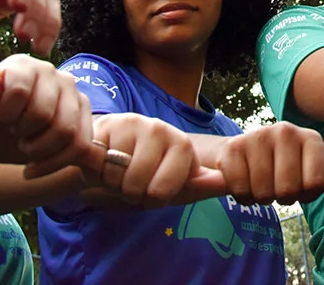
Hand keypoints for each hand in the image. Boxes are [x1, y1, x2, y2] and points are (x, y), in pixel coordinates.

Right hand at [0, 54, 93, 167]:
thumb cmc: (4, 138)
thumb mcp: (39, 154)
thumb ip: (68, 155)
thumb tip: (100, 169)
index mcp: (79, 108)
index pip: (81, 145)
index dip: (54, 164)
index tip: (30, 170)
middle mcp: (69, 86)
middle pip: (65, 131)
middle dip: (36, 149)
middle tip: (18, 141)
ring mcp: (48, 71)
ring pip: (41, 114)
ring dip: (18, 130)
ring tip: (10, 124)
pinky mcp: (22, 63)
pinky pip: (18, 94)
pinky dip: (3, 112)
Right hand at [71, 113, 226, 208]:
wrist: (112, 155)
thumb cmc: (149, 173)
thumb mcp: (176, 185)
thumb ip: (201, 185)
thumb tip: (228, 182)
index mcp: (182, 145)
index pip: (161, 192)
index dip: (152, 199)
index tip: (155, 188)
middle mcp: (162, 129)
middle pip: (137, 187)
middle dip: (131, 192)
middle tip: (133, 179)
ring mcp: (134, 124)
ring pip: (116, 177)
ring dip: (112, 183)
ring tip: (119, 170)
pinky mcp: (107, 124)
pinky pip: (96, 165)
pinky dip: (95, 172)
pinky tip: (103, 161)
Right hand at [213, 121, 323, 204]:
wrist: (242, 152)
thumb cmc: (284, 167)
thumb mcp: (312, 169)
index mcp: (312, 138)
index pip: (316, 185)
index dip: (306, 194)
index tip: (301, 184)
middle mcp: (287, 131)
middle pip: (289, 191)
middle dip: (281, 197)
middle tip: (276, 185)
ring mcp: (259, 135)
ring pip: (264, 192)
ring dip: (260, 197)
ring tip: (261, 182)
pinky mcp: (233, 147)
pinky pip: (240, 189)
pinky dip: (241, 195)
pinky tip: (244, 180)